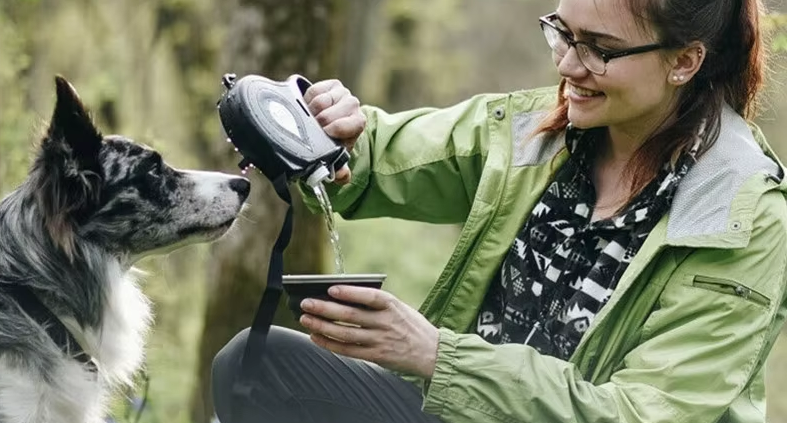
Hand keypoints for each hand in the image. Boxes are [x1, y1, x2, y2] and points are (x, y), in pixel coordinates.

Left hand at [299, 285, 438, 378]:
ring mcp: (380, 341)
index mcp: (393, 305)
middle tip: (306, 303)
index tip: (331, 288)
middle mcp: (386, 323)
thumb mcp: (399, 308)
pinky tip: (316, 337)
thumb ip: (375, 303)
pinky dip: (330, 344)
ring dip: (322, 327)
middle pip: (350, 316)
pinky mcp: (377, 356)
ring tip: (306, 320)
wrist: (432, 353)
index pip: (369, 297)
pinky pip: (348, 351)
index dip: (350, 293)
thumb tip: (341, 297)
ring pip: (345, 334)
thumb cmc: (410, 325)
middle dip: (325, 309)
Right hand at [303, 79, 365, 184]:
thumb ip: (340, 170)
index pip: (345, 125)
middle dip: (318, 124)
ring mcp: (342, 92)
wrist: (331, 123)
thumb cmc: (335, 140)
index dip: (331, 131)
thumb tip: (341, 176)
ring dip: (311, 112)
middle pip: (329, 114)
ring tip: (310, 120)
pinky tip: (309, 108)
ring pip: (320, 102)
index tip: (323, 136)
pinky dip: (308, 100)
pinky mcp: (331, 84)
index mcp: (358, 122)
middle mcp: (353, 105)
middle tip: (312, 130)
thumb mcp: (336, 156)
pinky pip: (314, 90)